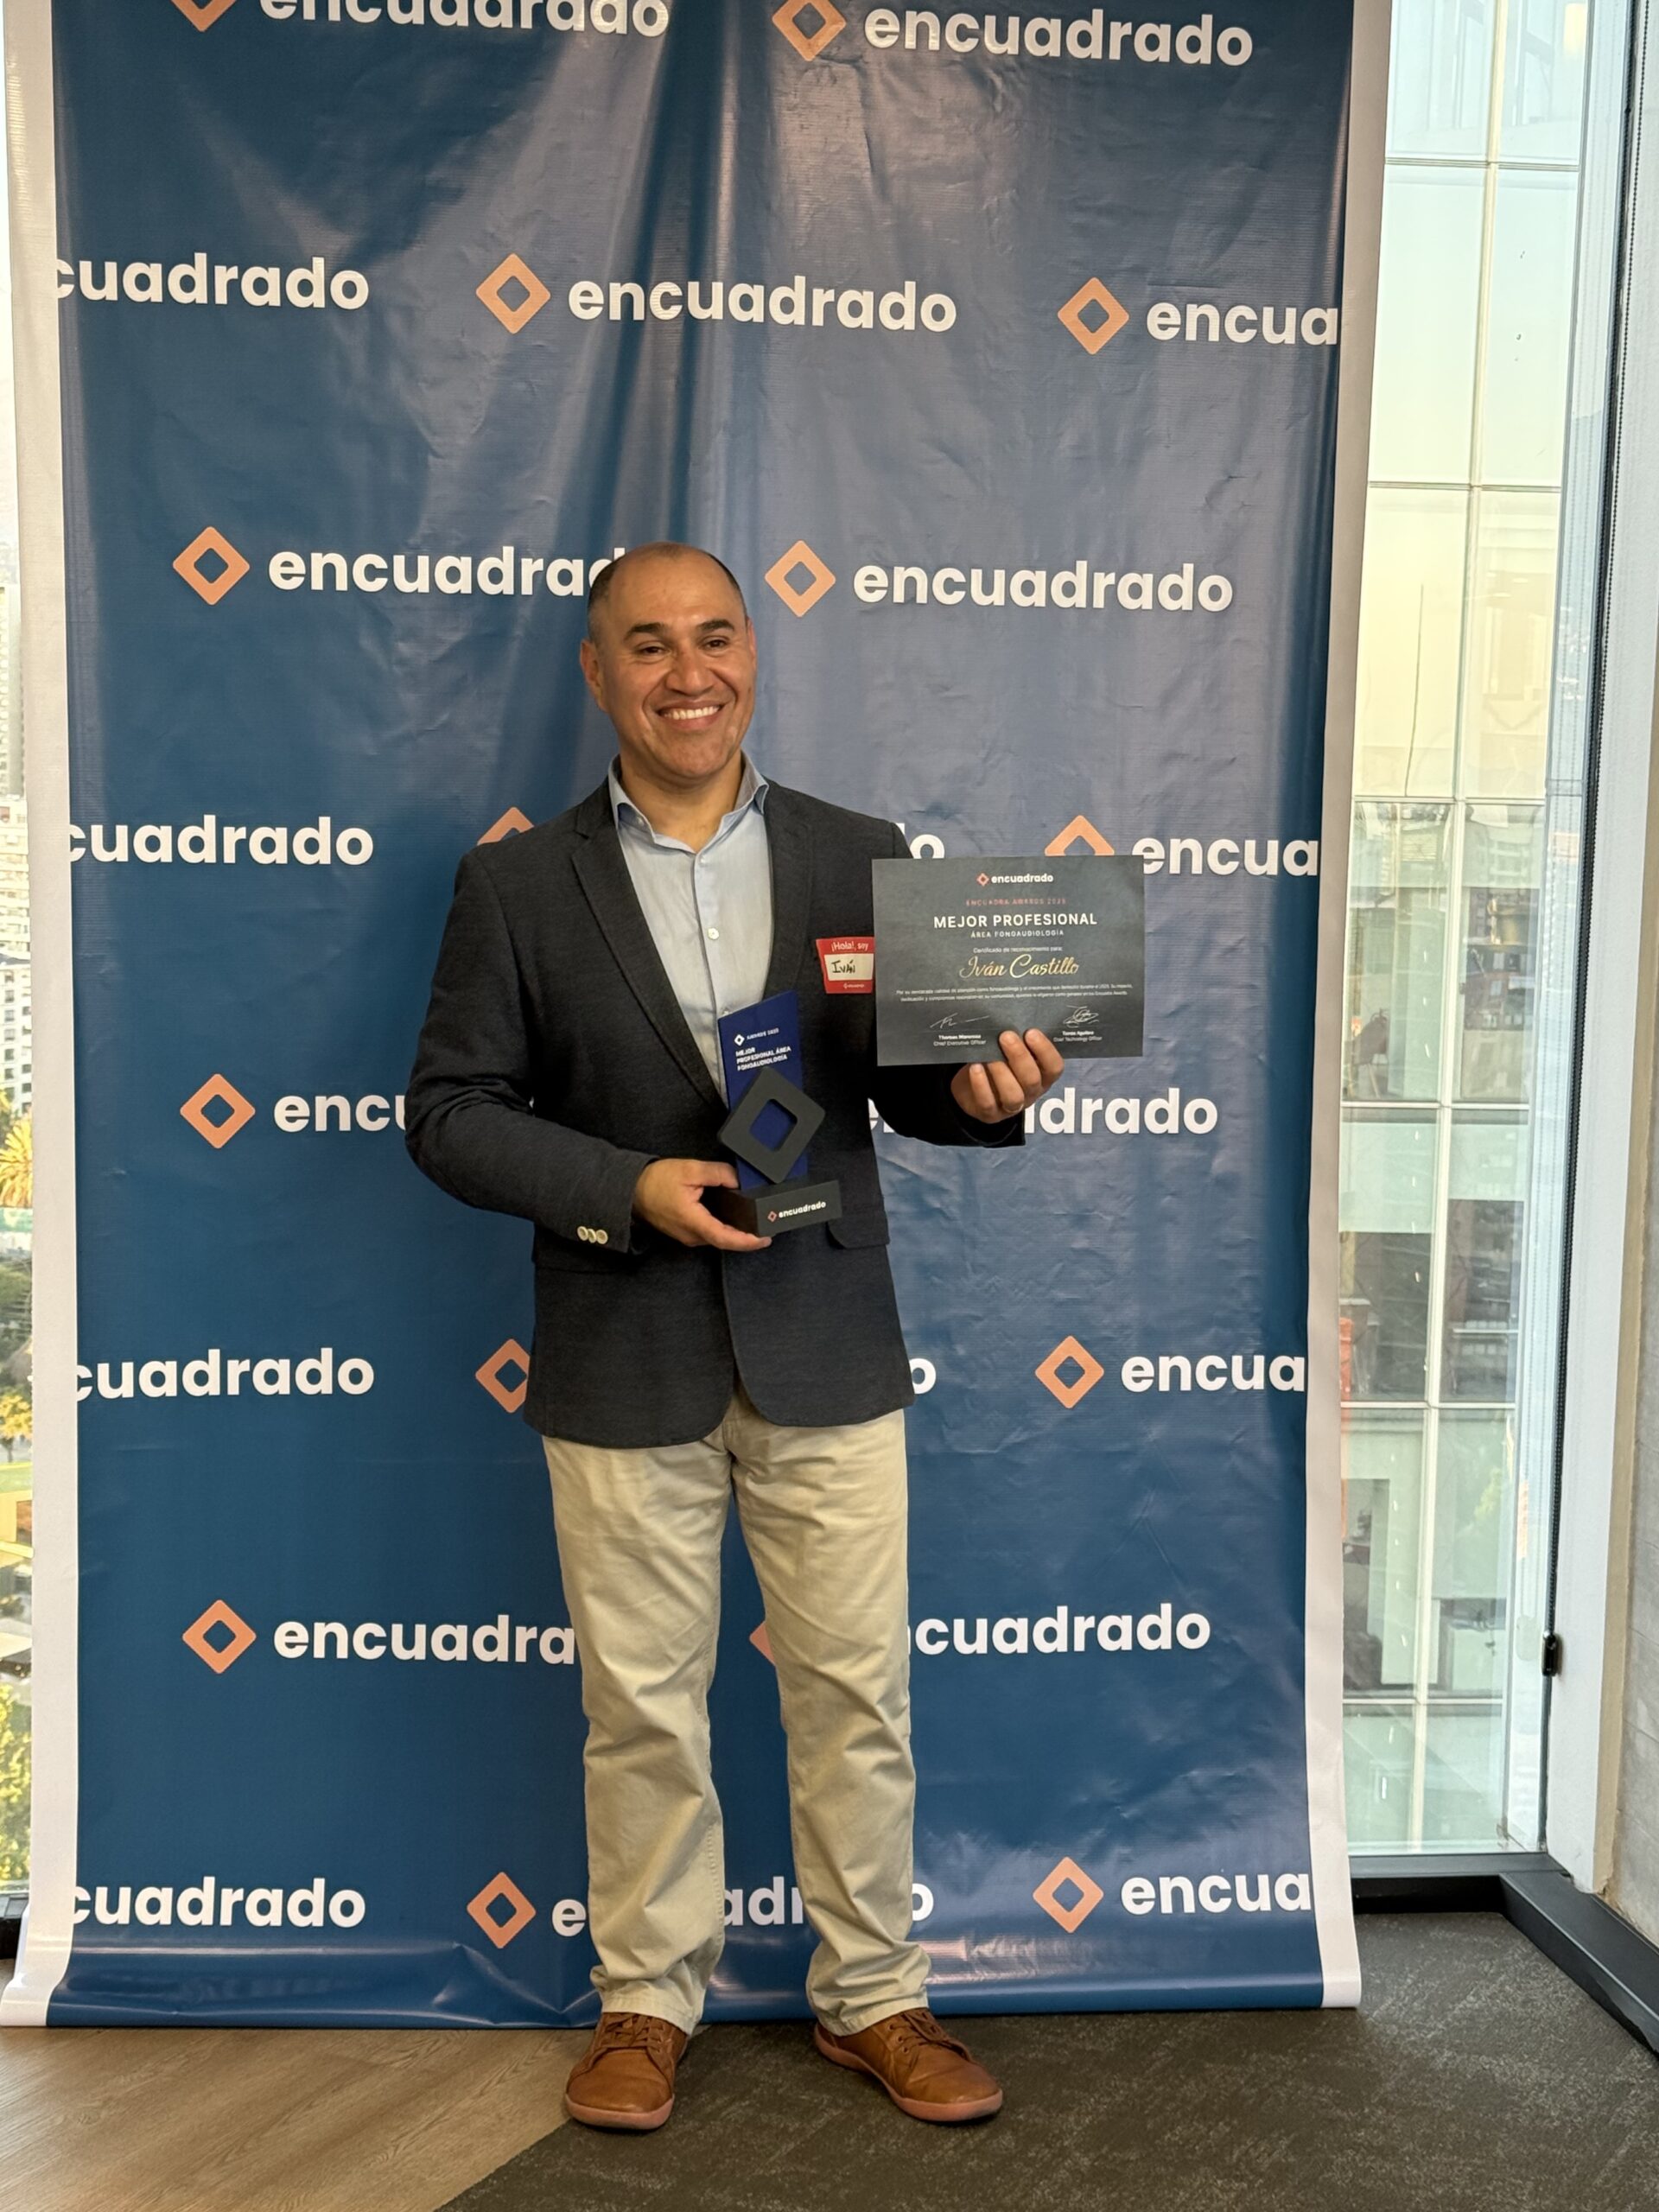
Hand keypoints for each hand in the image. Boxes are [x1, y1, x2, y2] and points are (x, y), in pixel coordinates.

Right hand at [632, 1157, 772, 1251]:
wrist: (630, 1191)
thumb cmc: (654, 1182)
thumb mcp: (689, 1170)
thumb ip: (717, 1173)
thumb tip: (738, 1179)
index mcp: (693, 1221)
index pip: (725, 1238)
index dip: (747, 1241)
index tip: (765, 1238)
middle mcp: (691, 1235)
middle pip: (725, 1240)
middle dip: (746, 1236)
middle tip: (766, 1226)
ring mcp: (687, 1235)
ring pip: (717, 1236)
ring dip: (735, 1231)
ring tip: (754, 1220)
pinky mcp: (685, 1231)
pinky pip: (708, 1232)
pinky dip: (723, 1227)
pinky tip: (733, 1216)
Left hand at [950, 1029, 1064, 1123]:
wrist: (972, 1089)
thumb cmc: (998, 1062)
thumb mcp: (1010, 1052)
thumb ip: (1017, 1040)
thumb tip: (1012, 1014)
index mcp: (1042, 1075)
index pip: (1054, 1067)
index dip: (1045, 1051)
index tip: (1031, 1032)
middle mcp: (1031, 1092)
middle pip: (1032, 1080)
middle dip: (1019, 1057)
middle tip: (1006, 1036)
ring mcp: (1011, 1106)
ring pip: (1013, 1095)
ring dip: (1001, 1073)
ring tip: (989, 1056)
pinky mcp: (990, 1114)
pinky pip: (988, 1103)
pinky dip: (981, 1085)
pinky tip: (975, 1068)